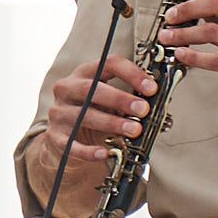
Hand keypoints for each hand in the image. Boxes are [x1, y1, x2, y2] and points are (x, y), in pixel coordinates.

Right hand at [38, 53, 157, 163]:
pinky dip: (88, 150)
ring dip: (111, 123)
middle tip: (142, 109)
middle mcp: (67, 89)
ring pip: (84, 115)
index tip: (151, 88)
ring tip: (134, 130)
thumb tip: (163, 116)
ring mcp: (58, 112)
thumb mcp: (111, 105)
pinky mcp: (54, 136)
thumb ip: (131, 105)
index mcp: (84, 74)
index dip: (131, 73)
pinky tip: (104, 153)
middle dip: (119, 98)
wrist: (66, 140)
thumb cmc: (95, 116)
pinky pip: (71, 144)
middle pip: (91, 88)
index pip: (107, 64)